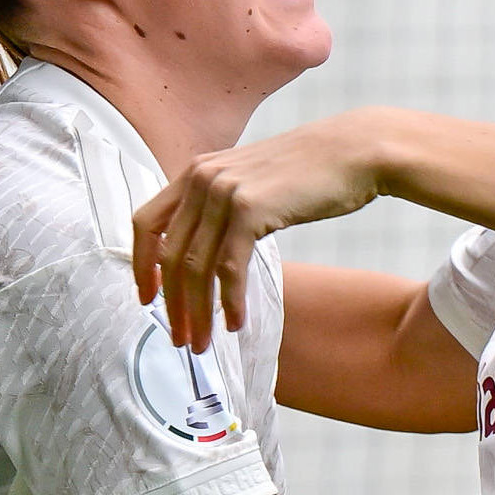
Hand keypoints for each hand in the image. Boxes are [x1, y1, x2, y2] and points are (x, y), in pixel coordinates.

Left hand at [132, 110, 407, 349]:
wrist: (354, 152)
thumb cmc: (309, 173)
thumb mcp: (250, 182)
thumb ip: (219, 208)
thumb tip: (201, 253)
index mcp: (195, 172)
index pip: (146, 223)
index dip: (141, 266)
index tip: (148, 300)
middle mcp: (201, 178)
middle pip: (168, 254)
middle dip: (171, 304)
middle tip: (180, 339)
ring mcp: (223, 191)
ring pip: (196, 266)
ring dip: (197, 312)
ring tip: (203, 342)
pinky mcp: (250, 208)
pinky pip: (228, 268)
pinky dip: (229, 301)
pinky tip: (235, 322)